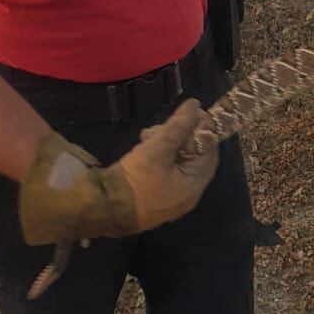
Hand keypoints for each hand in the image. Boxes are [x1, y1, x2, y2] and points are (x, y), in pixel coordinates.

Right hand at [19, 99, 218, 246]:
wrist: (103, 208)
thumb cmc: (134, 179)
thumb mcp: (158, 148)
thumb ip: (179, 126)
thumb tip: (195, 105)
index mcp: (194, 186)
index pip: (210, 153)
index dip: (202, 131)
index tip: (191, 114)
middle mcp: (187, 195)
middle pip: (192, 157)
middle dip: (179, 136)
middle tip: (162, 126)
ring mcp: (171, 199)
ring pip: (176, 163)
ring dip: (165, 144)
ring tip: (147, 136)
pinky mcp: (155, 198)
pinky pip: (165, 173)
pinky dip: (158, 158)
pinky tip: (142, 147)